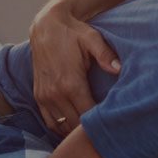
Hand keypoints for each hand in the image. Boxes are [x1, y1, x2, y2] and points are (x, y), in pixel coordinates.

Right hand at [29, 7, 119, 136]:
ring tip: (92, 131)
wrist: (46, 27)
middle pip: (75, 124)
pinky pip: (49, 121)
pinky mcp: (38, 96)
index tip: (114, 121)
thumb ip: (106, 55)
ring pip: (61, 127)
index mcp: (70, 83)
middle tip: (108, 129)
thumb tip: (119, 68)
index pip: (88, 114)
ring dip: (75, 131)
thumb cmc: (73, 33)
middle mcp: (55, 93)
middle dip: (89, 129)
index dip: (101, 121)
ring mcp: (44, 96)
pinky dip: (61, 128)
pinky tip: (74, 127)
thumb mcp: (92, 39)